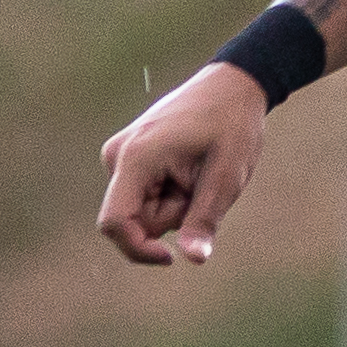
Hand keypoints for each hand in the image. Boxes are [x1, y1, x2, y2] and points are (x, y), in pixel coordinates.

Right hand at [95, 63, 272, 265]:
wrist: (231, 87)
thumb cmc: (232, 126)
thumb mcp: (226, 178)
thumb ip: (204, 219)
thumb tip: (193, 259)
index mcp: (136, 157)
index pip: (114, 222)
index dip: (138, 249)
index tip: (171, 257)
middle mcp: (117, 156)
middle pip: (134, 221)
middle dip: (171, 217)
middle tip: (202, 186)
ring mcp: (120, 156)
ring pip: (141, 211)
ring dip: (173, 205)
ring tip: (197, 173)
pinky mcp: (127, 158)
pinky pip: (144, 197)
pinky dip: (169, 195)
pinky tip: (188, 170)